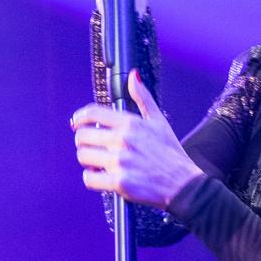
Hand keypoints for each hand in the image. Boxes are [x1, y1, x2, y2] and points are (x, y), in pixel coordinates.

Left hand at [71, 69, 203, 207]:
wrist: (183, 183)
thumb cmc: (171, 153)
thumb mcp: (159, 120)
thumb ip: (143, 97)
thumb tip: (133, 77)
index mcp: (131, 123)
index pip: (93, 113)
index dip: (80, 117)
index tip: (76, 122)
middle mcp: (123, 140)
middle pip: (83, 135)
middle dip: (83, 141)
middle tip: (90, 145)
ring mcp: (120, 162)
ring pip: (83, 156)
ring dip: (87, 159)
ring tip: (96, 161)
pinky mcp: (119, 182)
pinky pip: (90, 179)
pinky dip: (92, 178)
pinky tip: (100, 175)